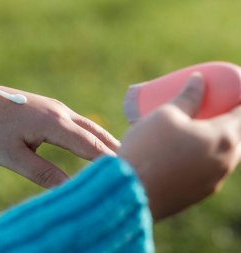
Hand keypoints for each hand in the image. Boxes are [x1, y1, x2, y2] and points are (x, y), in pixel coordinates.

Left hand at [0, 72, 119, 187]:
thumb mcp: (12, 157)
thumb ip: (42, 173)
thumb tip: (69, 189)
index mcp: (52, 123)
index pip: (90, 145)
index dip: (111, 161)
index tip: (130, 174)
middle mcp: (58, 111)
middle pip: (94, 132)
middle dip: (114, 149)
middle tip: (136, 164)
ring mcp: (52, 106)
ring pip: (85, 125)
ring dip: (103, 139)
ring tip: (121, 153)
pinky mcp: (45, 107)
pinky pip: (74, 122)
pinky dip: (89, 134)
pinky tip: (90, 141)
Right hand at [118, 73, 240, 220]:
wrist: (129, 191)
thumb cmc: (148, 148)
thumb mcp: (165, 114)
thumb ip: (187, 97)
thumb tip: (199, 79)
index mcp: (223, 138)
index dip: (238, 100)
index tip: (228, 92)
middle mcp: (226, 163)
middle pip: (237, 137)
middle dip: (229, 122)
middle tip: (210, 110)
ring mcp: (213, 183)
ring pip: (223, 157)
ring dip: (215, 143)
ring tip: (195, 133)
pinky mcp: (198, 195)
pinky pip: (208, 172)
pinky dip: (203, 159)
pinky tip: (183, 155)